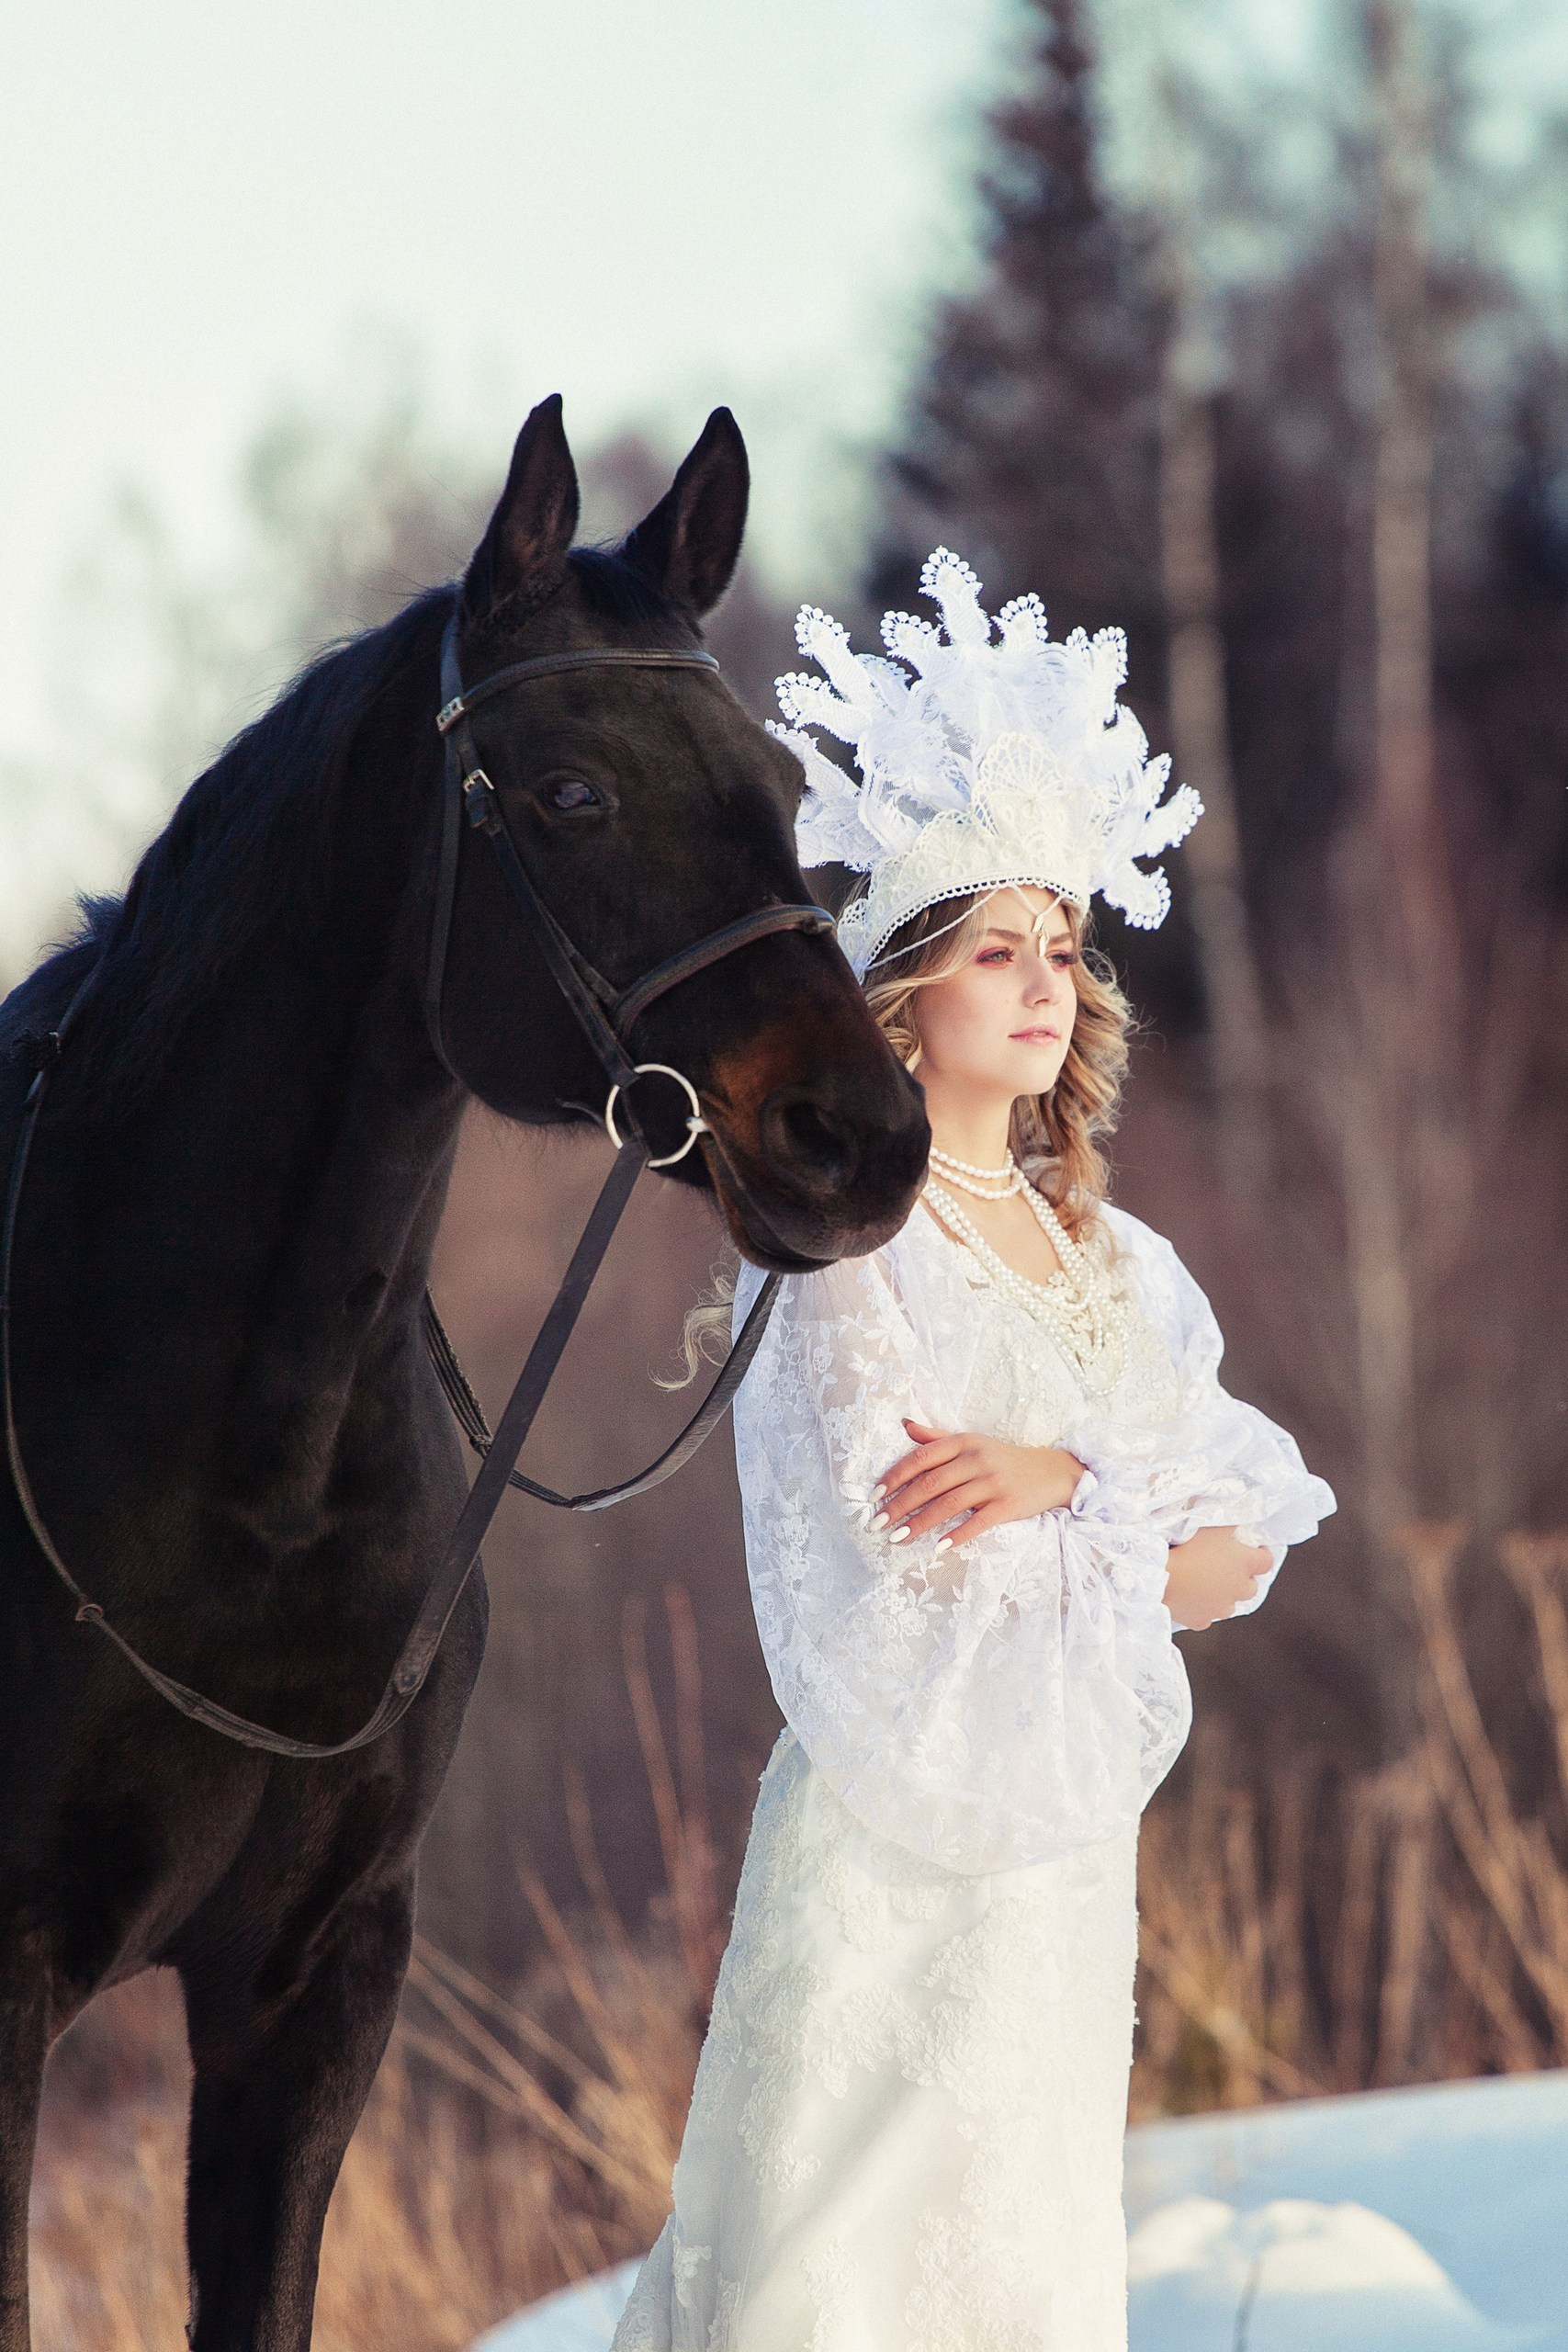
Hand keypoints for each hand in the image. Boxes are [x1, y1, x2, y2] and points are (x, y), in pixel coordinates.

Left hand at [873, 1419, 1087, 1548]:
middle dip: (899, 1505)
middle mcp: (976, 1459)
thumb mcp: (971, 1442)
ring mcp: (993, 1482)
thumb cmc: (1003, 1459)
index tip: (874, 1495)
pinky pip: (978, 1522)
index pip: (921, 1458)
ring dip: (919, 1523)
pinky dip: (957, 1535)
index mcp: (963, 1442)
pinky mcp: (1008, 1505)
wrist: (1051, 1472)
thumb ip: (937, 1437)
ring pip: (948, 1504)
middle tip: (876, 1523)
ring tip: (896, 1538)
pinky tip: (938, 1548)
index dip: (895, 1476)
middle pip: (930, 1483)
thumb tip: (904, 1425)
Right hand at [1163, 1527, 1269, 1629]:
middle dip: (1244, 1578)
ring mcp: (1220, 1608)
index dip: (1262, 1554)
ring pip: (1230, 1605)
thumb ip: (1231, 1519)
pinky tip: (1191, 1599)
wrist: (1161, 1576)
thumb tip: (1244, 1511)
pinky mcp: (1201, 1620)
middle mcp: (1238, 1589)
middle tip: (1229, 1567)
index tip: (1256, 1549)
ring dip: (1224, 1596)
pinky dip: (1202, 1609)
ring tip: (1208, 1584)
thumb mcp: (1213, 1525)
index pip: (1266, 1561)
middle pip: (1252, 1587)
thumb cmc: (1188, 1547)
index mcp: (1244, 1564)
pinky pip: (1206, 1616)